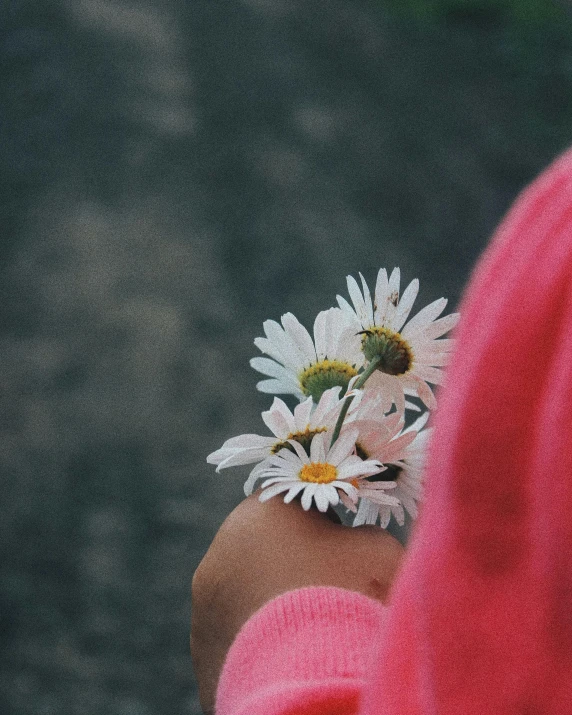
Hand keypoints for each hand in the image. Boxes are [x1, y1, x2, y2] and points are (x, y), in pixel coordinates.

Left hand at [190, 494, 404, 713]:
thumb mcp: (377, 548)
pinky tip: (291, 660)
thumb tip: (351, 543)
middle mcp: (221, 551)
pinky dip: (261, 645)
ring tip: (312, 634)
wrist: (316, 680)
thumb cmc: (349, 597)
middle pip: (265, 549)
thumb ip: (359, 534)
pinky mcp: (203, 652)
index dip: (323, 523)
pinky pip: (238, 638)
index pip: (292, 504)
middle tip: (331, 593)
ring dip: (274, 605)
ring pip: (248, 595)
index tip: (344, 549)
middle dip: (294, 565)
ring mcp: (205, 605)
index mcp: (259, 511)